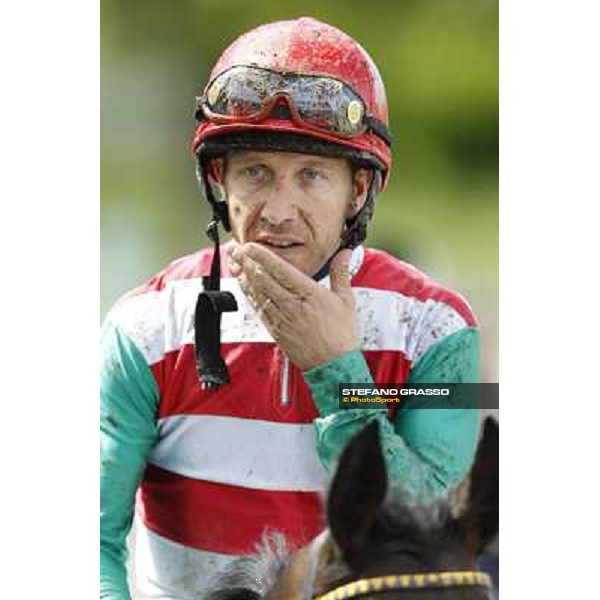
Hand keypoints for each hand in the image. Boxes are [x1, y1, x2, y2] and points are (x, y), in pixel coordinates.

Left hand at [227, 243, 358, 369]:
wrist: (332, 365)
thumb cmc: (341, 334)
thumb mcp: (346, 300)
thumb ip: (341, 272)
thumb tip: (345, 253)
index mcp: (309, 293)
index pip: (279, 269)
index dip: (261, 256)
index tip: (249, 245)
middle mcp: (291, 304)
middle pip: (262, 279)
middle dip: (246, 262)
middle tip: (234, 249)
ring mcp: (281, 318)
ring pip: (256, 293)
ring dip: (243, 276)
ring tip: (234, 263)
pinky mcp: (275, 329)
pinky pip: (257, 308)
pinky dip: (248, 294)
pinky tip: (242, 285)